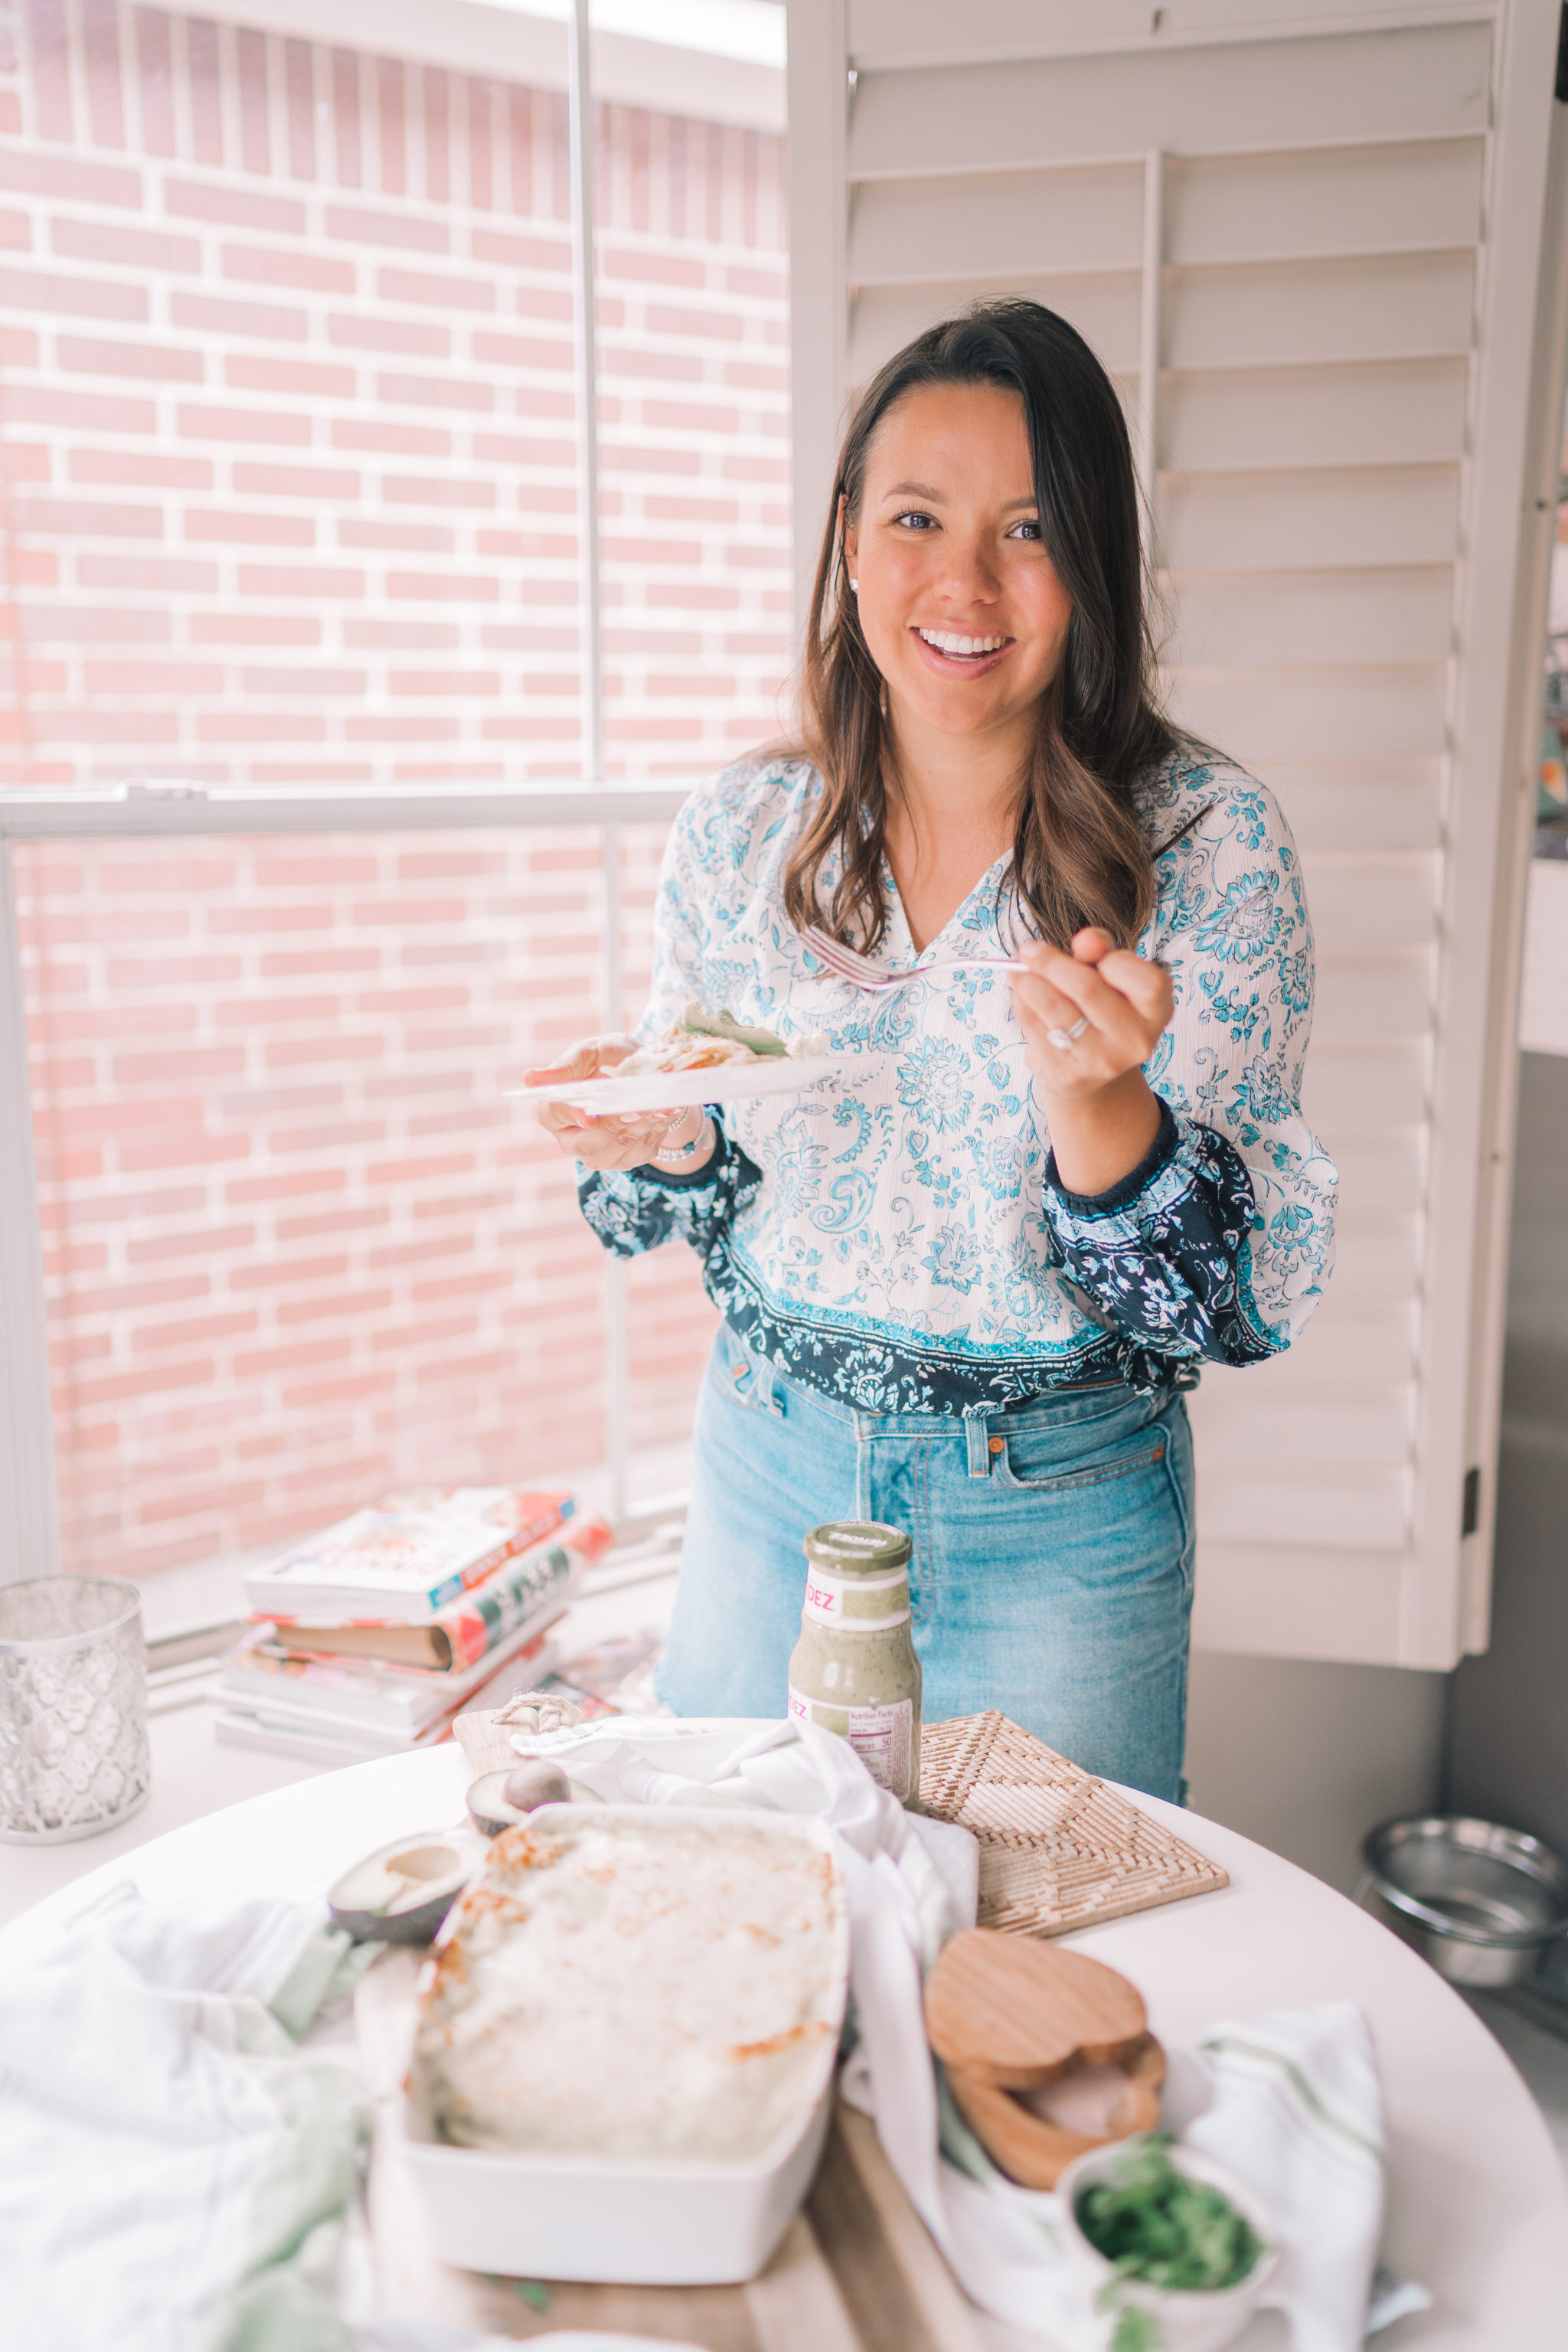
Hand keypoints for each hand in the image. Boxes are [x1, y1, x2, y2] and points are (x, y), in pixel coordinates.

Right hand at [522, 1035, 690, 1172]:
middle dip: (614, 1125)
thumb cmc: (609, 1060)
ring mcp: (599, 1155)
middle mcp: (571, 1140)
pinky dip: (657, 1129)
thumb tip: (529, 1077)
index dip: (569, 1116)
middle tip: (636, 1107)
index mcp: (553, 1112)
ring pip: (617, 1149)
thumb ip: (566, 1064)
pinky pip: (641, 1150)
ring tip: (660, 1104)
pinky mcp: (627, 1160)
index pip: (553, 1115)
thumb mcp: (591, 1052)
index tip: (588, 1115)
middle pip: (586, 1144)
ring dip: (641, 1125)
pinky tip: (668, 1110)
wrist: (646, 1076)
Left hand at [1011, 929, 1170, 1194]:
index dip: (1116, 961)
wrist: (1088, 1069)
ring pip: (1054, 1007)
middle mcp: (1135, 1041)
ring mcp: (1100, 1062)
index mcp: (1156, 1012)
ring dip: (1028, 982)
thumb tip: (1086, 940)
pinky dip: (1022, 1003)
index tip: (1087, 951)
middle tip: (1028, 950)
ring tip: (1019, 970)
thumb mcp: (1109, 973)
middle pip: (1088, 988)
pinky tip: (1021, 994)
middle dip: (1051, 962)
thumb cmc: (1101, 1006)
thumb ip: (1102, 948)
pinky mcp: (1066, 1073)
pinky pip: (1034, 1026)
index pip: (1149, 982)